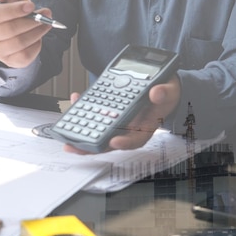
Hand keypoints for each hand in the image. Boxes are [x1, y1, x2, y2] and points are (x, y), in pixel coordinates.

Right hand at [0, 0, 53, 67]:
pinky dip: (36, 44)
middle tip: (44, 15)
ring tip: (45, 24)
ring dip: (37, 32)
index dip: (15, 10)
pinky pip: (25, 55)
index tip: (30, 6)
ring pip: (19, 42)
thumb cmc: (11, 13)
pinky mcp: (10, 60)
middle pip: (10, 29)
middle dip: (31, 21)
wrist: (14, 29)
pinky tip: (38, 36)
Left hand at [63, 75, 181, 153]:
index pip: (134, 140)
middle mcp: (129, 128)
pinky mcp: (110, 113)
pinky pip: (95, 115)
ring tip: (66, 131)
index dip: (124, 143)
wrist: (161, 87)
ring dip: (81, 133)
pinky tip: (76, 100)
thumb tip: (156, 93)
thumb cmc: (165, 94)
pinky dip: (84, 109)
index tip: (113, 142)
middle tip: (75, 147)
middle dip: (91, 146)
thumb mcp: (169, 92)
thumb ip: (164, 93)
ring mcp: (117, 122)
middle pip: (109, 142)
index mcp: (145, 127)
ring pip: (98, 132)